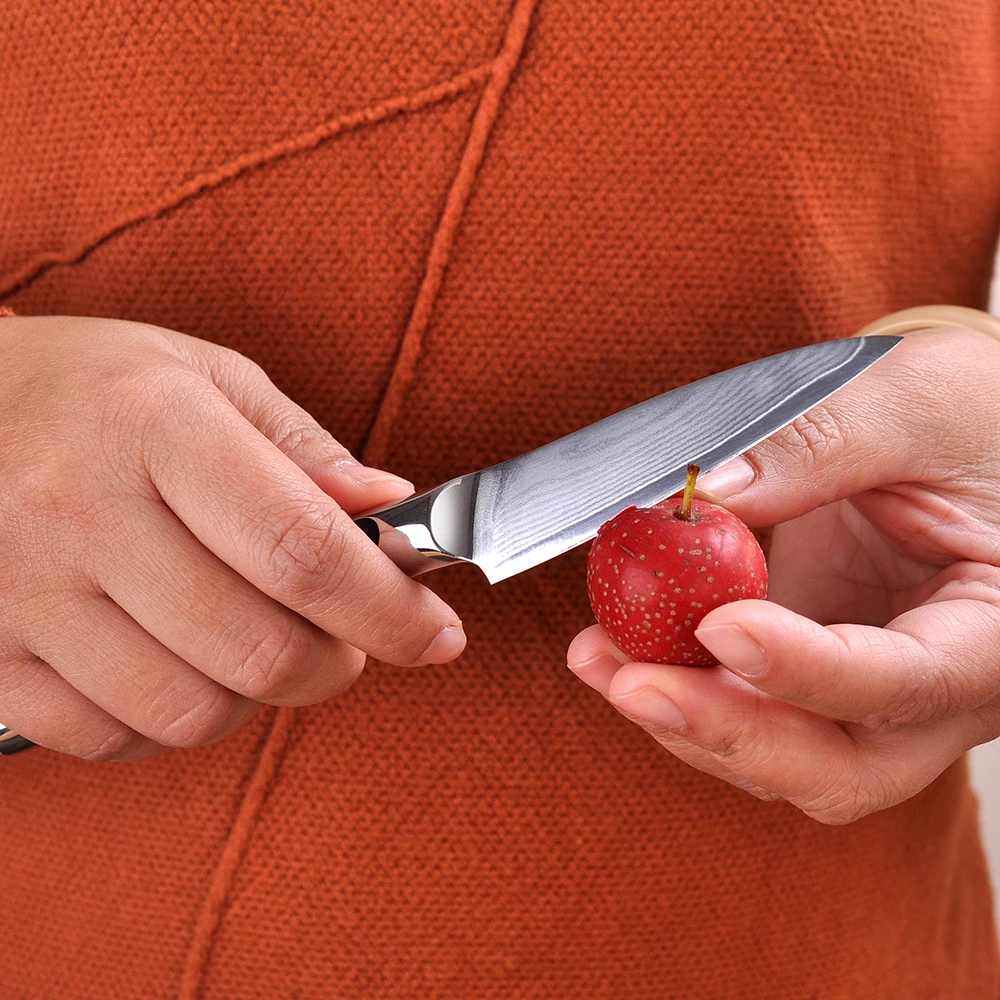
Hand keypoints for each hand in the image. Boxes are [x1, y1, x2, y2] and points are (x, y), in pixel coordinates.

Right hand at [0, 316, 464, 759]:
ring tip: (262, 643)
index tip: (438, 633)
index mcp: (152, 425)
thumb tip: (392, 512)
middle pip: (260, 649)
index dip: (390, 608)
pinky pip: (111, 739)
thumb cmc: (87, 389)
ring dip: (260, 697)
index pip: (302, 548)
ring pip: (192, 712)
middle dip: (340, 663)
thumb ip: (304, 449)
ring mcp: (21, 594)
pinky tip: (182, 663)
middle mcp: (78, 512)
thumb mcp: (203, 378)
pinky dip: (174, 721)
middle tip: (351, 637)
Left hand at [568, 326, 999, 823]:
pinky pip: (746, 709)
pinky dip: (682, 688)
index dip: (806, 669)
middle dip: (727, 732)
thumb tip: (706, 493)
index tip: (718, 626)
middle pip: (839, 766)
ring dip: (684, 717)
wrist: (972, 433)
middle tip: (633, 685)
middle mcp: (940, 688)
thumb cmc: (972, 413)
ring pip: (781, 755)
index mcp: (996, 630)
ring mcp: (872, 691)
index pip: (907, 680)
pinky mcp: (815, 673)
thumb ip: (817, 446)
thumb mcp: (913, 403)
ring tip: (597, 659)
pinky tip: (616, 650)